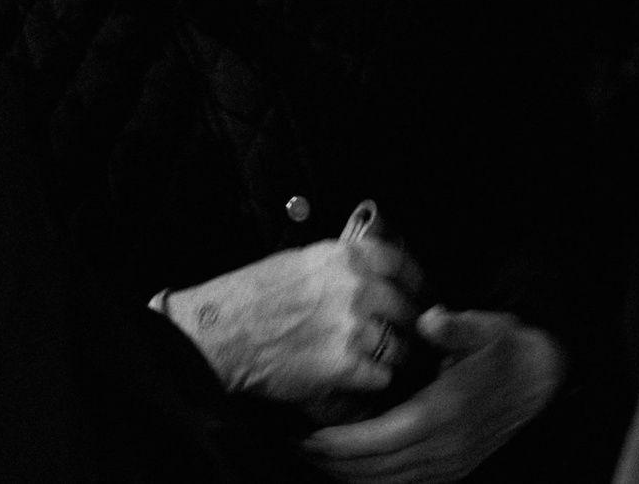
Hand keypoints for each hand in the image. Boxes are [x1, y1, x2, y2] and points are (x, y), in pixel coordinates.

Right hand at [162, 238, 424, 408]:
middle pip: (408, 308)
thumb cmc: (253, 296)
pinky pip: (382, 376)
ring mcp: (355, 327)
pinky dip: (373, 380)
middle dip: (405, 324)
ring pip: (400, 346)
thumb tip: (370, 271)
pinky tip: (358, 377)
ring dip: (391, 355)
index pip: (404, 265)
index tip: (416, 294)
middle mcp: (359, 289)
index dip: (414, 283)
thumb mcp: (302, 260)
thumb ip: (342, 265)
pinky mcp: (346, 365)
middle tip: (398, 334)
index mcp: (348, 258)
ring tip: (375, 359)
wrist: (222, 332)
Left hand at [301, 308, 563, 483]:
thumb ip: (456, 326)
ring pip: (388, 483)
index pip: (378, 440)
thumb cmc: (506, 349)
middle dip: (333, 462)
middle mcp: (443, 446)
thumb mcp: (486, 327)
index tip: (307, 435)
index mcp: (443, 411)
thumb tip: (430, 318)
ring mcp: (450, 463)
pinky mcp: (454, 469)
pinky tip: (357, 469)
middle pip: (375, 469)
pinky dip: (376, 481)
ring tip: (319, 458)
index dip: (339, 444)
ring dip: (350, 475)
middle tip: (299, 446)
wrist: (542, 378)